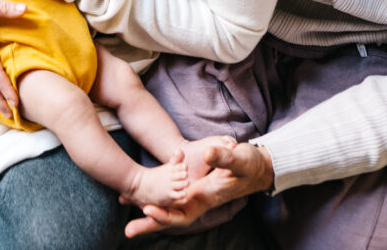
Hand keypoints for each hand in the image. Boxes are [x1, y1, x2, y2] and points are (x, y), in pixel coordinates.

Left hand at [124, 142, 273, 237]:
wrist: (258, 167)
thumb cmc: (250, 164)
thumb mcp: (239, 158)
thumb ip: (223, 157)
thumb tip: (206, 154)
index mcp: (208, 195)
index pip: (183, 213)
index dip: (165, 214)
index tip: (147, 210)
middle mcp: (200, 200)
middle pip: (173, 218)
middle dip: (151, 225)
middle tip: (128, 230)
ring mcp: (197, 196)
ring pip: (171, 211)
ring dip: (152, 217)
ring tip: (130, 223)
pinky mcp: (196, 190)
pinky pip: (175, 202)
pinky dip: (160, 205)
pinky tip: (145, 203)